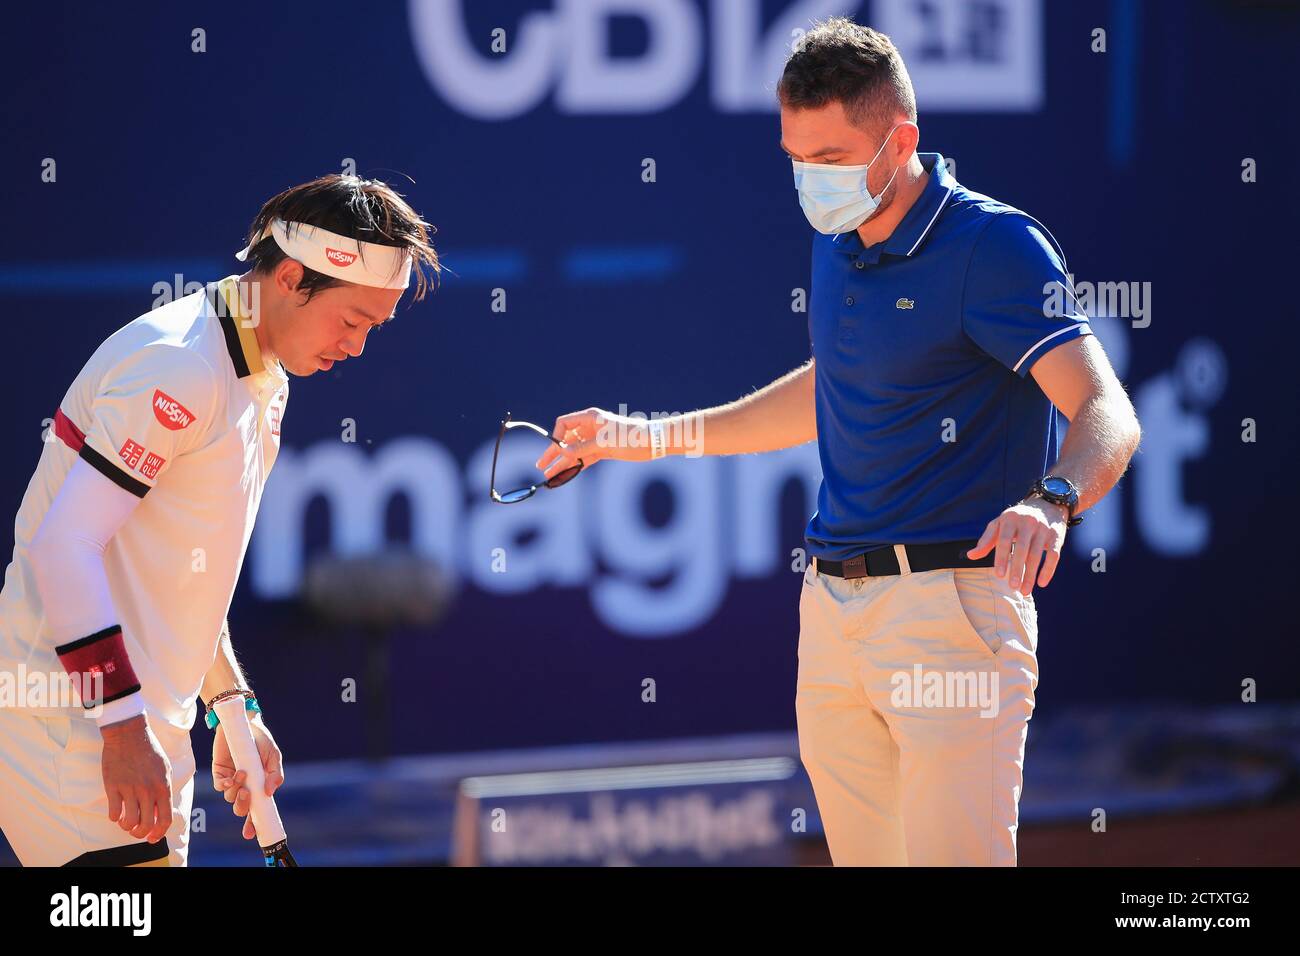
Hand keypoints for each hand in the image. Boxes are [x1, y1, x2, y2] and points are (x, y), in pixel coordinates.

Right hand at [100, 714, 173, 843]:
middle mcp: (148, 790)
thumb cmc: (149, 751)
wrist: (129, 734)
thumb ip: (162, 791)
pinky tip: (115, 811)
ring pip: (129, 822)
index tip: (152, 838)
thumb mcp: (164, 770)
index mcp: (163, 786)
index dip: (159, 833)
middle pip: (146, 825)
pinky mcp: (113, 786)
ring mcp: (130, 789)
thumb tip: (159, 812)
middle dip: (140, 834)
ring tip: (124, 821)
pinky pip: (113, 813)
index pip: (165, 819)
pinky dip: (114, 817)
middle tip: (135, 831)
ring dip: (126, 827)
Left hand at [211, 715, 283, 840]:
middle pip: (241, 808)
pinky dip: (225, 786)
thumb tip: (269, 793)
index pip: (257, 810)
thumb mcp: (274, 756)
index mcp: (260, 786)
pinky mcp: (219, 772)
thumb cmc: (261, 740)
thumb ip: (275, 775)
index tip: (252, 833)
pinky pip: (220, 787)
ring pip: (230, 798)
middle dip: (243, 807)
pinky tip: (232, 778)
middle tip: (247, 795)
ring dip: (236, 791)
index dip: (254, 823)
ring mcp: (232, 780)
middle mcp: (245, 786)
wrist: (244, 723)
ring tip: (242, 775)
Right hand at [534, 407, 650, 479]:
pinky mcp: (602, 452)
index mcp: (590, 418)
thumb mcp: (605, 441)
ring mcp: (596, 441)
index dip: (558, 435)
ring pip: (574, 452)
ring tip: (549, 475)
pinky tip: (564, 474)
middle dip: (554, 452)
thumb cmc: (631, 435)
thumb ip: (584, 447)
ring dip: (562, 463)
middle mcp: (590, 428)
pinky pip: (584, 459)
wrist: (652, 442)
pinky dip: (575, 466)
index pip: (565, 423)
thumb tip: (564, 453)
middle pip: (566, 440)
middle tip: (541, 465)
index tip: (558, 449)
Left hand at [967, 497, 1068, 594]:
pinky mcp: (1057, 536)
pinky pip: (1053, 555)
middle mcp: (1028, 522)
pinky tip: (1042, 583)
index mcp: (1010, 519)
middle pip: (1022, 549)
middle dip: (1018, 569)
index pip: (1004, 540)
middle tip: (1013, 587)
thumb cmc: (1017, 518)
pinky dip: (1048, 570)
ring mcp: (1043, 529)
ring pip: (1037, 555)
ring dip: (1031, 575)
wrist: (1047, 504)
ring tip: (1024, 591)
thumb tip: (970, 556)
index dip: (1001, 558)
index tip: (999, 575)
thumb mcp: (1000, 524)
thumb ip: (986, 540)